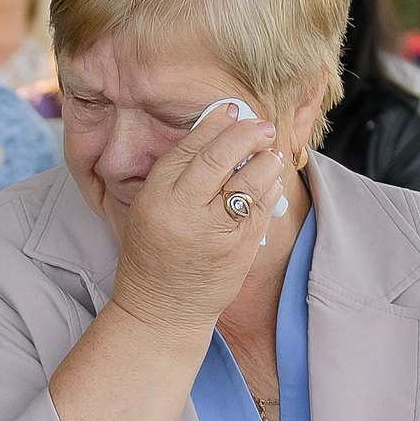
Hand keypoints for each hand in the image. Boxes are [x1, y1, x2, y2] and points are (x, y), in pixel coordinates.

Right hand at [107, 105, 282, 335]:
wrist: (162, 311)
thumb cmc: (153, 257)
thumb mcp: (149, 210)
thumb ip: (176, 176)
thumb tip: (212, 134)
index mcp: (156, 199)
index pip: (188, 150)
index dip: (213, 125)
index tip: (229, 109)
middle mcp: (184, 213)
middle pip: (218, 158)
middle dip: (244, 134)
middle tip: (261, 124)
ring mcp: (214, 232)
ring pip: (247, 182)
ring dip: (264, 160)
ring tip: (269, 152)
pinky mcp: (239, 250)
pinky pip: (259, 209)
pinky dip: (268, 189)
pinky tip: (270, 179)